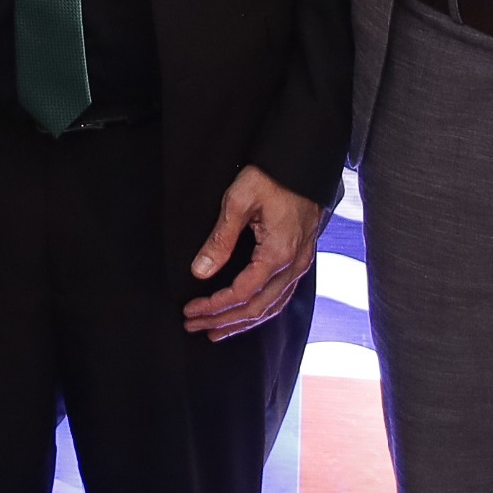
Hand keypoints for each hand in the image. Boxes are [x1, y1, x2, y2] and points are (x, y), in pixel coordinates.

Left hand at [184, 166, 325, 338]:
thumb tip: (201, 271)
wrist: (302, 163)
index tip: (190, 310)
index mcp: (278, 253)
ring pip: (272, 307)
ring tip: (216, 330)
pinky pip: (282, 296)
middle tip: (193, 325)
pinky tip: (247, 315)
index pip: (242, 293)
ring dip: (242, 322)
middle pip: (257, 308)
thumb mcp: (238, 201)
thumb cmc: (271, 176)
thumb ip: (220, 239)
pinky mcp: (301, 258)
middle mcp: (293, 265)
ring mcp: (301, 264)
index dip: (214, 305)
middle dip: (223, 320)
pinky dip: (261, 311)